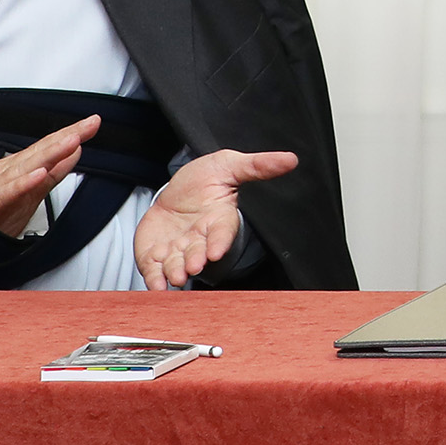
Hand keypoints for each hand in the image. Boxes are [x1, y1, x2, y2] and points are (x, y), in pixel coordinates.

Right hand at [0, 115, 98, 238]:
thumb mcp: (34, 189)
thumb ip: (56, 170)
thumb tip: (76, 151)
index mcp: (22, 166)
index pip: (51, 146)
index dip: (72, 133)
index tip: (94, 122)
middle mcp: (12, 170)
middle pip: (43, 150)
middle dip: (67, 136)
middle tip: (90, 124)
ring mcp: (0, 185)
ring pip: (27, 166)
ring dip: (51, 153)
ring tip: (72, 142)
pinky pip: (8, 193)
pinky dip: (23, 183)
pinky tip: (39, 175)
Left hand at [135, 147, 296, 289]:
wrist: (173, 192)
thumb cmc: (204, 180)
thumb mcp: (228, 165)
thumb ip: (257, 165)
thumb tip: (291, 159)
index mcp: (220, 219)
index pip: (223, 232)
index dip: (220, 242)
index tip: (216, 251)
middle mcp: (200, 239)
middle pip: (200, 252)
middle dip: (196, 260)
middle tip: (193, 266)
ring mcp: (178, 250)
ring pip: (178, 265)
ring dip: (176, 273)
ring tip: (176, 278)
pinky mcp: (156, 255)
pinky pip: (155, 270)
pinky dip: (154, 279)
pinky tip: (154, 285)